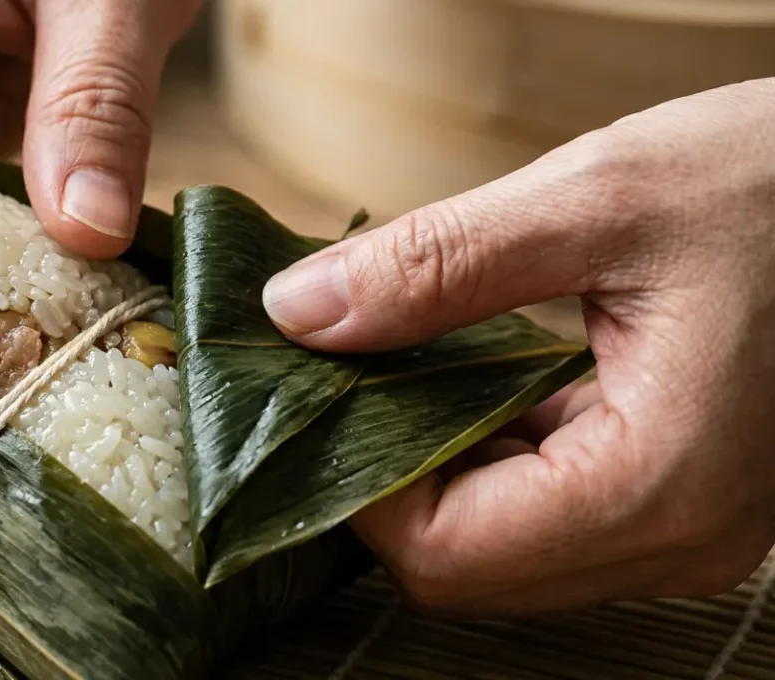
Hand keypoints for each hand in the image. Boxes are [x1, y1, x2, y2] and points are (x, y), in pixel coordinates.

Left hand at [263, 78, 774, 612]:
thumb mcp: (594, 200)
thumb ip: (438, 268)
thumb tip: (299, 314)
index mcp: (661, 483)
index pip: (446, 553)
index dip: (358, 483)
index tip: (319, 387)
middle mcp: (678, 536)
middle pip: (465, 567)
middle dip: (386, 477)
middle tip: (344, 372)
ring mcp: (683, 525)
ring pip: (500, 546)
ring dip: (433, 466)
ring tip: (400, 365)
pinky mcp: (678, 494)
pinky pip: (546, 509)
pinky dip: (485, 453)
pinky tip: (467, 375)